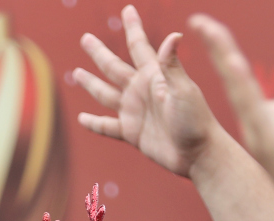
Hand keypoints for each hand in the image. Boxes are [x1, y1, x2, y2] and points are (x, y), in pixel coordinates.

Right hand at [74, 6, 224, 177]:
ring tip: (77, 73)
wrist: (197, 154)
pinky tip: (82, 118)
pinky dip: (94, 123)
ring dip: (91, 84)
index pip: (139, 46)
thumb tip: (174, 35)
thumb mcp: (183, 90)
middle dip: (99, 53)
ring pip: (105, 94)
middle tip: (85, 38)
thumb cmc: (195, 119)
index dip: (133, 28)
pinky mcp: (132, 133)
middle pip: (113, 67)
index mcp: (154, 76)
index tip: (128, 9)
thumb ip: (172, 65)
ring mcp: (135, 112)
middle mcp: (141, 90)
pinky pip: (108, 127)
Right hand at [189, 15, 273, 216]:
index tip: (206, 26)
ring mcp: (263, 132)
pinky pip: (256, 108)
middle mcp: (256, 124)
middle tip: (201, 20)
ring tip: (210, 31)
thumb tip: (271, 108)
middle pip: (235, 76)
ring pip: (242, 90)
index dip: (223, 50)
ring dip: (228, 60)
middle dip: (218, 44)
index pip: (239, 78)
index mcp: (259, 122)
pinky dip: (244, 86)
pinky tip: (237, 68)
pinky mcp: (273, 142)